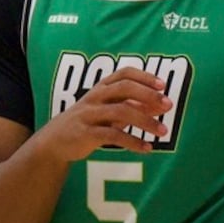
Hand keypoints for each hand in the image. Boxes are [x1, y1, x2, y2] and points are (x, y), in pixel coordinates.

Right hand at [37, 68, 172, 161]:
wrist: (55, 141)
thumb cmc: (88, 122)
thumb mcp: (109, 111)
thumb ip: (133, 106)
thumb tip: (161, 105)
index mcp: (101, 88)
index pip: (124, 73)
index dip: (144, 76)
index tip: (163, 85)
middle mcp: (95, 97)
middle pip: (124, 88)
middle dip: (148, 95)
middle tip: (168, 105)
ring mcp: (89, 114)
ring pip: (120, 112)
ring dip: (145, 121)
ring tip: (163, 131)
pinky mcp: (86, 134)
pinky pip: (113, 136)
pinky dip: (132, 142)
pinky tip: (147, 148)